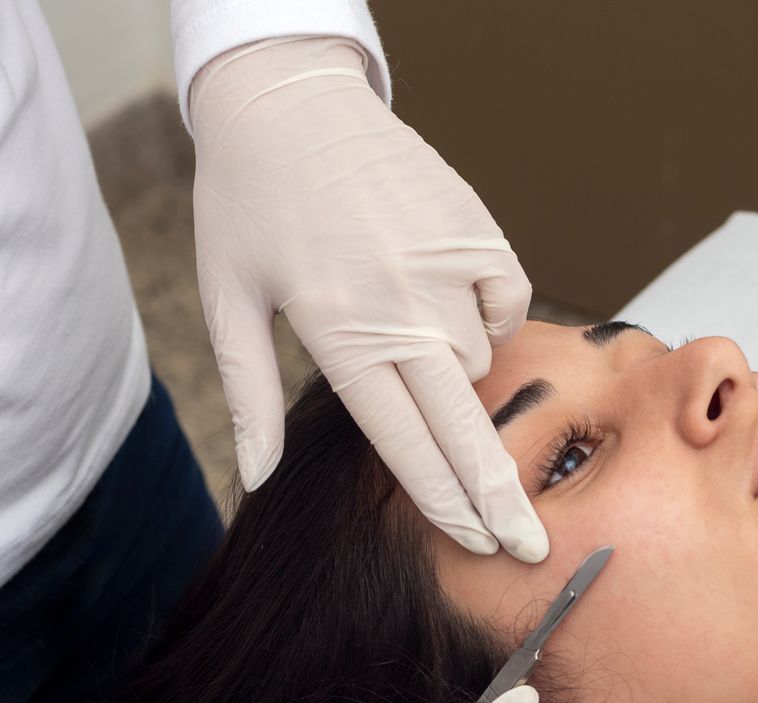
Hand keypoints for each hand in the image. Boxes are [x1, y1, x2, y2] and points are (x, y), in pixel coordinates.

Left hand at [189, 36, 547, 561]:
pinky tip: (453, 302)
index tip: (479, 545)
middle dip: (499, 497)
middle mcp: (402, 308)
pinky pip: (509, 302)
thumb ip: (248, 396)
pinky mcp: (479, 233)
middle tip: (530, 547)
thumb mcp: (227, 300)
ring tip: (422, 347)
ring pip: (482, 362)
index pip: (405, 445)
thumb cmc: (249, 202)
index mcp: (339, 335)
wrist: (290, 101)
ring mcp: (448, 268)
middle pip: (465, 429)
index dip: (445, 504)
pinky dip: (491, 315)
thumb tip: (257, 480)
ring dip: (464, 378)